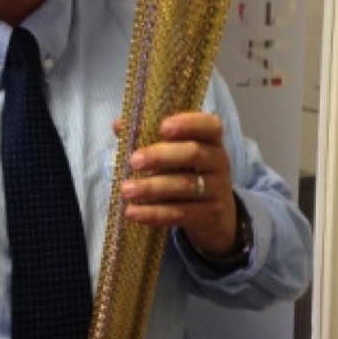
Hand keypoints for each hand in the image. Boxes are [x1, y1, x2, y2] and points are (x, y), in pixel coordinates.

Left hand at [115, 111, 238, 257]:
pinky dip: (154, 213)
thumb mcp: (175, 151)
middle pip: (193, 153)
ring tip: (125, 190)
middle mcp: (218, 161)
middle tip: (133, 160)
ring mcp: (217, 189)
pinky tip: (132, 212)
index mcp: (211, 139)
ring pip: (185, 186)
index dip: (187, 123)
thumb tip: (119, 125)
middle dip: (161, 156)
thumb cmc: (187, 170)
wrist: (216, 214)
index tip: (162, 127)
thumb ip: (148, 135)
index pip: (209, 125)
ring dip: (151, 187)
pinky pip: (180, 213)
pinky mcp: (210, 215)